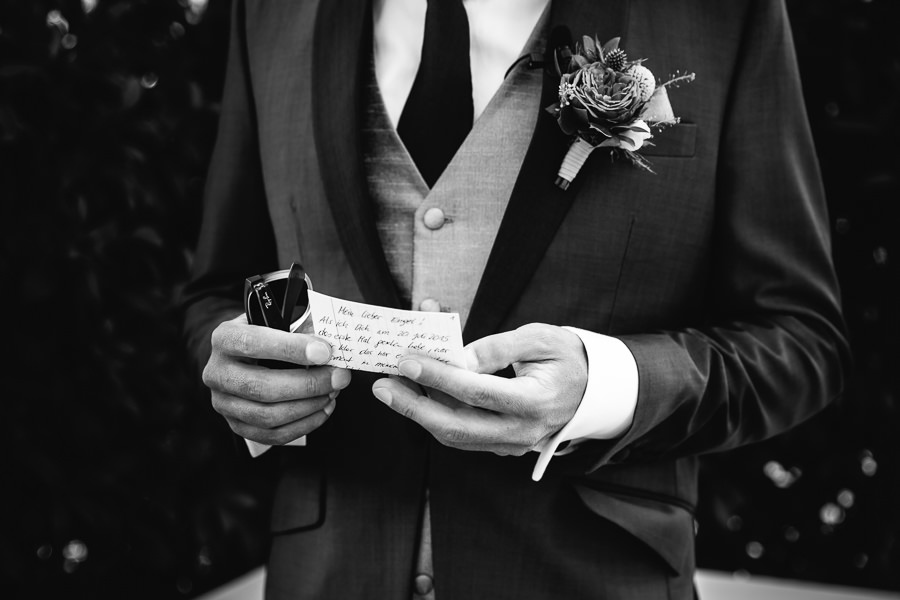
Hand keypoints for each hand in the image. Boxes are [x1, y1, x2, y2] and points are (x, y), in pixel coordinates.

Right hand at [202, 314, 350, 444]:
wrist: (244, 356)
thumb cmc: (267, 334)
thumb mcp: (276, 321)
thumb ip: (299, 329)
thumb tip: (331, 349)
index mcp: (225, 338)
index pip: (253, 343)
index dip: (290, 349)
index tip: (324, 352)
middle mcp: (217, 372)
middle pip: (261, 387)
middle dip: (308, 384)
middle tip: (339, 377)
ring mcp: (223, 403)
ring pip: (267, 415)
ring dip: (308, 407)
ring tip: (333, 393)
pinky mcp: (236, 425)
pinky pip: (272, 434)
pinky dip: (303, 425)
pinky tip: (323, 410)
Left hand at [371, 323, 586, 455]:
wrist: (593, 389)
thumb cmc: (567, 356)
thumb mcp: (539, 338)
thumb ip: (498, 348)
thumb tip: (457, 358)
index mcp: (535, 402)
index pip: (476, 392)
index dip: (438, 377)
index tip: (407, 360)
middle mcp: (522, 431)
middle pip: (457, 427)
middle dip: (413, 407)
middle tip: (382, 384)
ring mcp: (512, 444)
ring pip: (455, 435)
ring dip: (419, 412)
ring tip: (392, 387)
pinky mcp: (502, 445)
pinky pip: (463, 435)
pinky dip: (436, 414)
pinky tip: (417, 394)